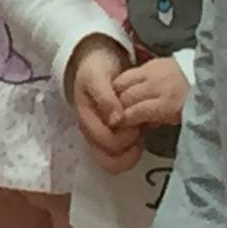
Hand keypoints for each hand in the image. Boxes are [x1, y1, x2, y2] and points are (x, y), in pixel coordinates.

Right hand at [68, 36, 139, 170]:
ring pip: (115, 164)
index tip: (133, 119)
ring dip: (131, 153)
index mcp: (86, 119)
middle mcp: (91, 134)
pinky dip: (133, 151)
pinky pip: (121, 158)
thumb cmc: (96, 70)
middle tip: (138, 128)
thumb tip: (116, 121)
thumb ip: (105, 98)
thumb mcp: (97, 77)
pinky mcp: (111, 139)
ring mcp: (100, 139)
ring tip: (140, 133)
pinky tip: (139, 135)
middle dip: (128, 148)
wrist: (96, 63)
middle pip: (109, 161)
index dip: (124, 134)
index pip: (106, 141)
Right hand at [112, 54, 190, 132]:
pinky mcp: (153, 61)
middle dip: (119, 107)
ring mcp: (154, 70)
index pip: (135, 112)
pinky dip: (125, 81)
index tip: (119, 126)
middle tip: (116, 115)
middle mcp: (157, 85)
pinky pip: (131, 72)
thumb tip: (136, 123)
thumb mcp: (175, 118)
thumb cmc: (192, 103)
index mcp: (167, 104)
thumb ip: (154, 121)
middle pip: (126, 96)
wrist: (207, 78)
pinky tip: (125, 88)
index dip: (124, 120)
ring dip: (118, 93)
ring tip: (117, 101)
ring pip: (123, 81)